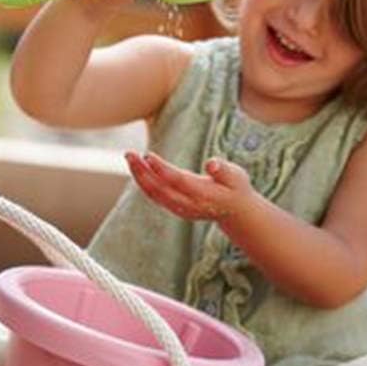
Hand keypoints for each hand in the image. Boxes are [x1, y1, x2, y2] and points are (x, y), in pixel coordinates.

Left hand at [125, 150, 253, 221]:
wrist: (234, 212)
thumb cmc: (236, 188)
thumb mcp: (237, 176)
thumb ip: (224, 170)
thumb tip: (211, 163)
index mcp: (203, 194)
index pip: (178, 181)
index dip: (162, 170)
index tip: (148, 155)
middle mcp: (188, 204)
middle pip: (160, 189)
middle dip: (143, 171)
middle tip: (129, 153)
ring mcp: (180, 208)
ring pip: (154, 194)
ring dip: (139, 176)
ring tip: (129, 156)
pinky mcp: (175, 208)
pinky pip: (155, 196)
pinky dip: (143, 182)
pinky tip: (137, 167)